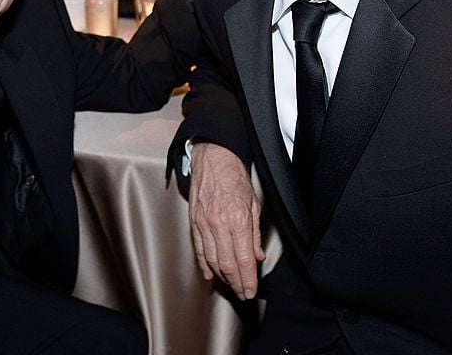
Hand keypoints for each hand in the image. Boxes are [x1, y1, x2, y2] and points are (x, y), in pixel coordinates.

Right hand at [187, 143, 264, 299]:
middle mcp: (220, 224)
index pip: (244, 259)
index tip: (250, 290)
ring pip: (211, 259)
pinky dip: (204, 264)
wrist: (213, 159)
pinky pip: (198, 248)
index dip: (248, 279)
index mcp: (238, 219)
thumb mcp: (254, 204)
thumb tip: (257, 255)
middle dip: (236, 283)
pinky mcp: (194, 221)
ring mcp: (204, 223)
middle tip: (242, 292)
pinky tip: (210, 273)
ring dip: (221, 276)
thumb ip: (255, 233)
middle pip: (227, 263)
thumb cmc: (234, 178)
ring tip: (230, 284)